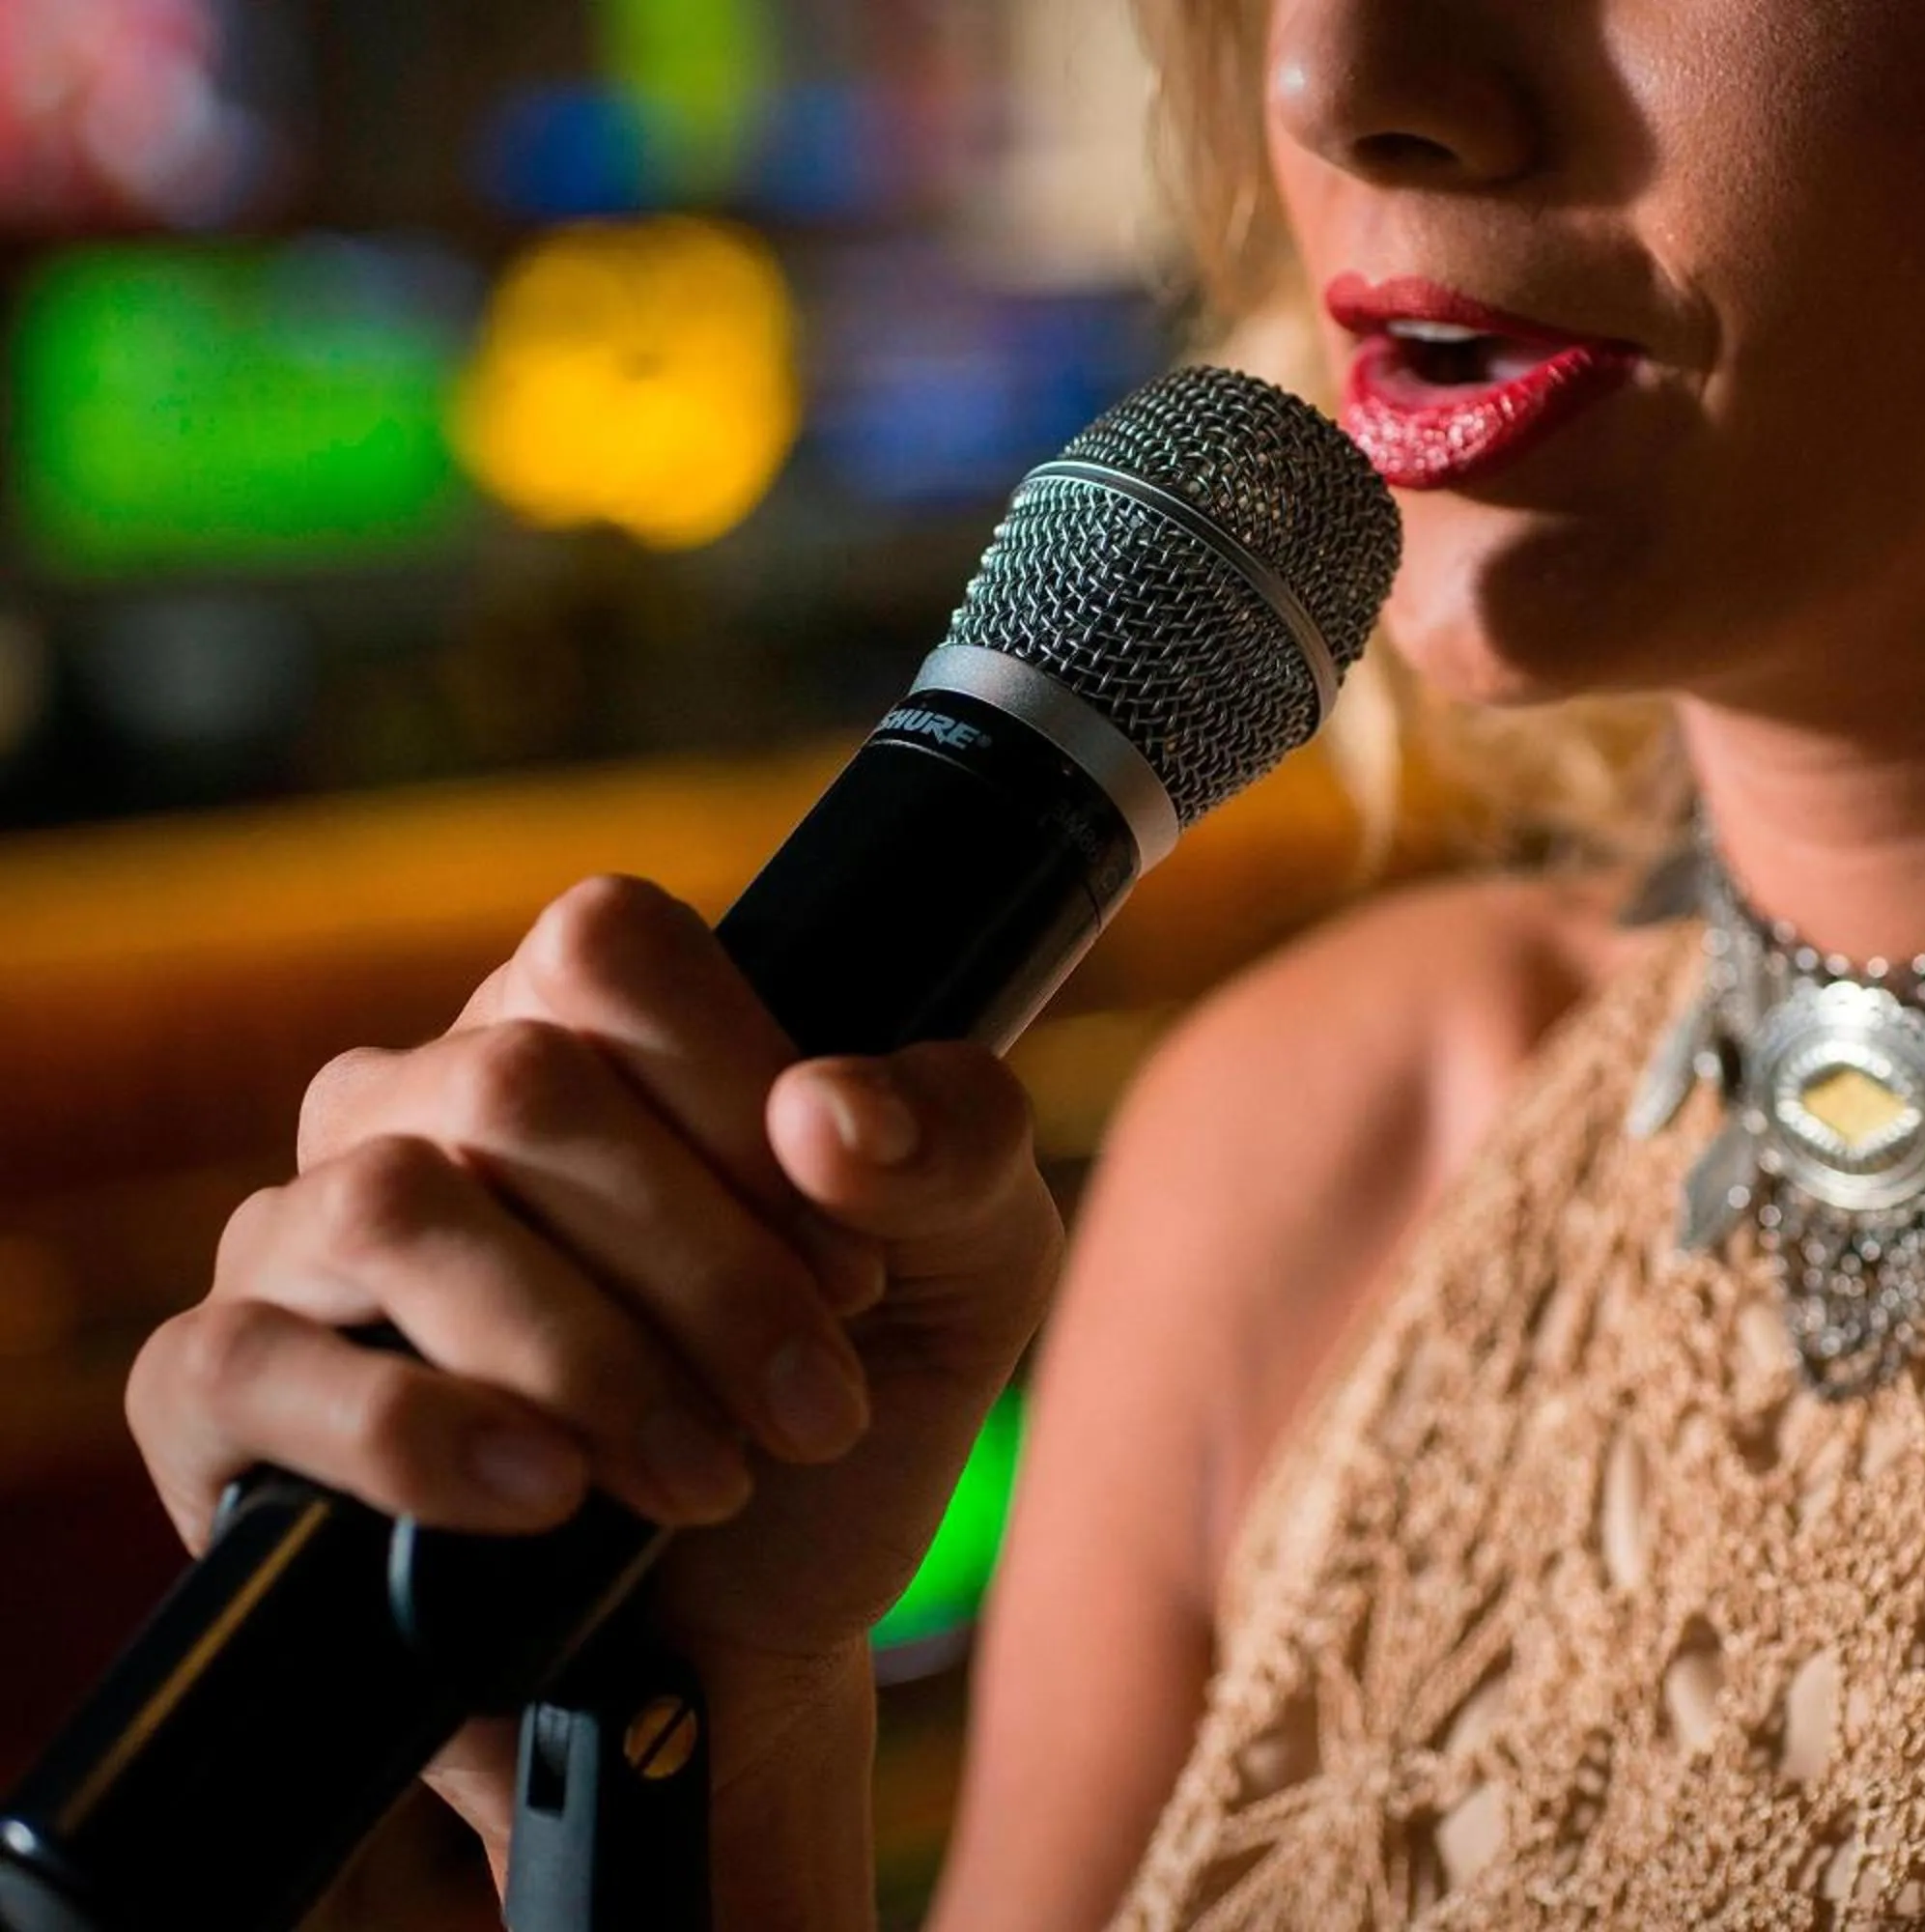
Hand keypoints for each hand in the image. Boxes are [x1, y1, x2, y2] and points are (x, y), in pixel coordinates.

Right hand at [125, 875, 1064, 1851]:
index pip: (609, 947)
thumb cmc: (828, 1413)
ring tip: (707, 1481)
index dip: (741, 1091)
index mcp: (577, 1029)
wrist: (738, 1650)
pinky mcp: (214, 1396)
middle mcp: (413, 1104)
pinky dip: (415, 1433)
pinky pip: (249, 1363)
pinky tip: (546, 1497)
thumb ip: (955, 1150)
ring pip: (392, 1207)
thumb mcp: (967, 1272)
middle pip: (519, 1082)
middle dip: (704, 1267)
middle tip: (813, 1413)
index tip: (856, 1266)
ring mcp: (294, 1239)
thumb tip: (831, 1110)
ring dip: (584, 1355)